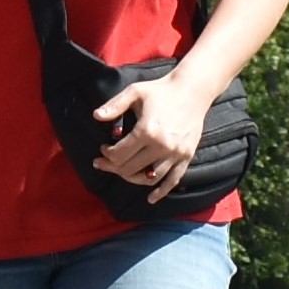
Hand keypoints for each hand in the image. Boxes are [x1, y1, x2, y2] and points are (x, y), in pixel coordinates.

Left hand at [91, 68, 208, 202]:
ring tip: (122, 172)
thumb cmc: (160, 90)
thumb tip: (96, 116)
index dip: (106, 155)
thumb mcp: (135, 92)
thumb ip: (114, 105)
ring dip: (132, 178)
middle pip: (131, 168)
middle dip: (113, 167)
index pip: (119, 154)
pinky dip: (161, 191)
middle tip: (104, 162)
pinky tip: (150, 199)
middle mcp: (162, 145)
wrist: (193, 90)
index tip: (103, 149)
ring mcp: (176, 153)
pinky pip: (173, 180)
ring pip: (149, 178)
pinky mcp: (186, 156)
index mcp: (147, 130)